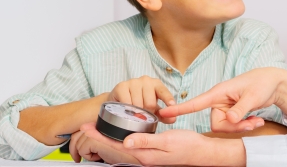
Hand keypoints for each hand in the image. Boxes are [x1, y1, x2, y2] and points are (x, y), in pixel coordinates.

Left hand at [78, 122, 245, 166]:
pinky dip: (118, 142)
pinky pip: (129, 148)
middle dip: (98, 138)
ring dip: (106, 140)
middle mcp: (142, 158)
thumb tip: (126, 141)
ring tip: (95, 131)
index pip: (116, 145)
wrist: (202, 153)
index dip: (100, 136)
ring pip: (120, 149)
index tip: (87, 128)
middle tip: (84, 127)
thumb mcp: (167, 141)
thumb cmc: (188, 146)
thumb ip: (146, 141)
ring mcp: (146, 157)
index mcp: (144, 155)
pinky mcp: (150, 154)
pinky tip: (116, 137)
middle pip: (114, 148)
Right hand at [108, 75, 176, 123]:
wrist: (120, 100)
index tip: (172, 105)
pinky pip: (127, 103)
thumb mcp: (154, 110)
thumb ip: (163, 115)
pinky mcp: (121, 86)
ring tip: (134, 112)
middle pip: (150, 103)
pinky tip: (127, 109)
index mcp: (156, 84)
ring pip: (138, 104)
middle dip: (148, 113)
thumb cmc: (140, 103)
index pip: (163, 92)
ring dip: (136, 113)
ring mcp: (133, 82)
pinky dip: (127, 110)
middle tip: (144, 115)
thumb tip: (173, 119)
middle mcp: (146, 80)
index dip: (168, 99)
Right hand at [159, 67, 286, 131]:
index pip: (196, 102)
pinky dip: (245, 125)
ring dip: (242, 127)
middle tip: (252, 123)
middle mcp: (219, 101)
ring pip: (225, 127)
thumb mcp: (252, 96)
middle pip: (216, 124)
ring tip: (257, 120)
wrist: (272, 83)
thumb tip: (229, 120)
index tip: (165, 113)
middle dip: (234, 127)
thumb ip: (240, 109)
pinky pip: (233, 126)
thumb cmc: (261, 83)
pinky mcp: (231, 112)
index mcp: (218, 93)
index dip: (181, 109)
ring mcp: (225, 108)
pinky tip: (257, 120)